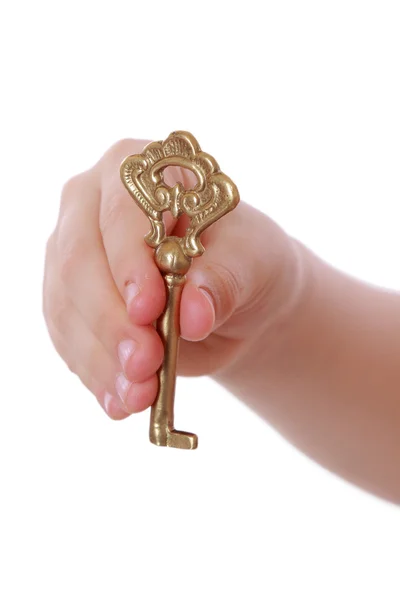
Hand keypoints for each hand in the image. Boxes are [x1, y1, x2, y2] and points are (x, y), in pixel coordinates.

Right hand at [43, 139, 299, 419]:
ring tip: (138, 396)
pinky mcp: (70, 302)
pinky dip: (95, 375)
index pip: (119, 210)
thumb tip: (192, 315)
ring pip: (66, 309)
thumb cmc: (244, 259)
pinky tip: (120, 401)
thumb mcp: (254, 261)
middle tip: (145, 366)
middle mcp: (91, 208)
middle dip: (111, 323)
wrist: (234, 295)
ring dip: (101, 360)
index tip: (148, 310)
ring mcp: (73, 256)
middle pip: (78, 262)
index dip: (128, 260)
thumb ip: (224, 279)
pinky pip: (69, 340)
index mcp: (138, 170)